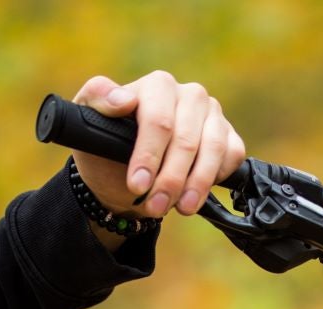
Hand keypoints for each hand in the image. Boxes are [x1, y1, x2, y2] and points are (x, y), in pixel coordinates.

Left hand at [71, 72, 245, 220]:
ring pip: (214, 149)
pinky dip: (217, 177)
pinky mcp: (229, 136)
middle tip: (154, 207)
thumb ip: (97, 100)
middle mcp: (189, 95)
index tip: (136, 185)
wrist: (127, 176)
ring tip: (180, 209)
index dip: (148, 155)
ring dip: (197, 185)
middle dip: (170, 179)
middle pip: (186, 139)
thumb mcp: (89, 123)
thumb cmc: (108, 148)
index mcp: (158, 86)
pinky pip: (232, 156)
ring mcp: (212, 115)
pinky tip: (196, 194)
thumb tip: (121, 100)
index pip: (159, 119)